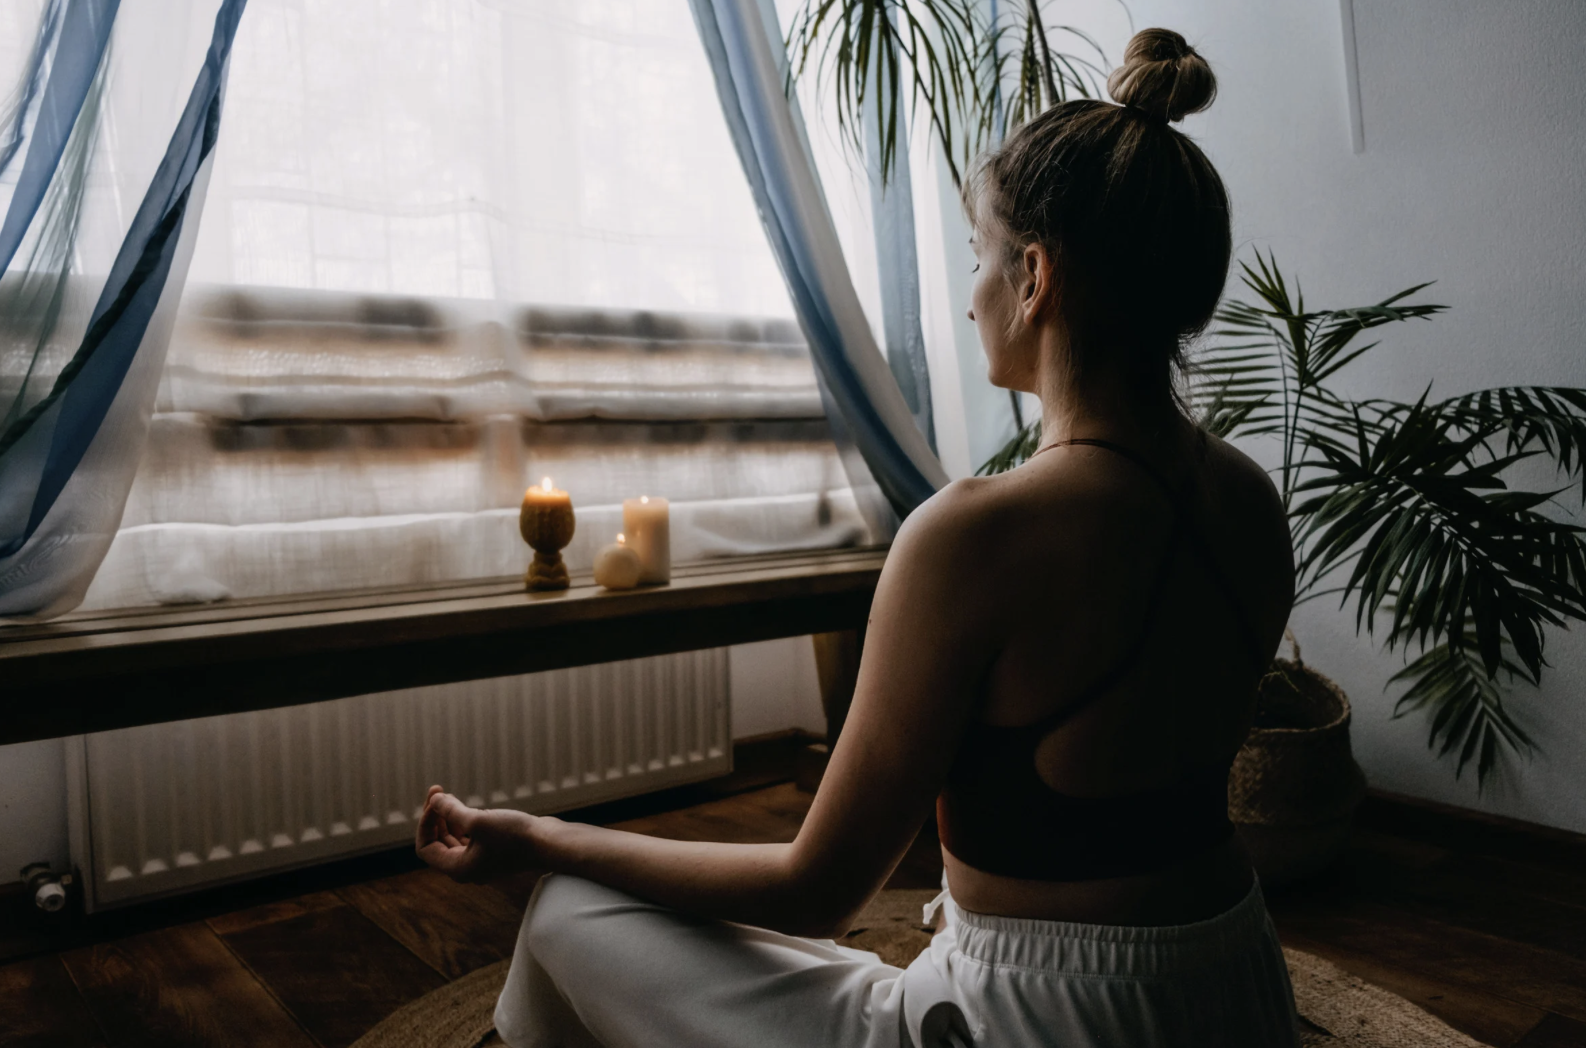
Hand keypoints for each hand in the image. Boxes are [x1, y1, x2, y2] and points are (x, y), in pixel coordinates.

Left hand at [415, 785, 535, 882]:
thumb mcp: (478, 821)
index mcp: (458, 868)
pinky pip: (469, 838)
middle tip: (438, 792)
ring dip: (448, 818)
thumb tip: (434, 800)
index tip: (434, 801)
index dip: (425, 823)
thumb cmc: (515, 835)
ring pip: (454, 839)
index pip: (426, 848)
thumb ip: (452, 811)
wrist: (550, 843)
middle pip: (438, 843)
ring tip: (449, 796)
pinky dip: (463, 822)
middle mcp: (467, 868)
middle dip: (435, 817)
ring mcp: (481, 861)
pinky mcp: (494, 852)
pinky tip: (468, 807)